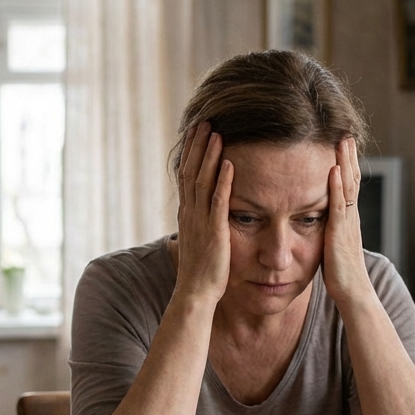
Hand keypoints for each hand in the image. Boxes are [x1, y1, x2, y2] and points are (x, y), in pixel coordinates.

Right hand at [173, 122, 233, 304]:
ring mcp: (200, 221)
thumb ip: (201, 223)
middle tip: (204, 120)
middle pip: (190, 170)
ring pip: (202, 180)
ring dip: (209, 155)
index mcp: (187, 214)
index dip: (190, 153)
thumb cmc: (201, 272)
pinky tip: (229, 163)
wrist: (195, 294)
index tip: (195, 133)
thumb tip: (205, 213)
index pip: (185, 175)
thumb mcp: (199, 241)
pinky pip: (218, 201)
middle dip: (197, 145)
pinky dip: (223, 181)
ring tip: (216, 132)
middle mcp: (190, 213)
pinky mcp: (214, 231)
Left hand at [323, 137, 372, 305]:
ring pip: (348, 187)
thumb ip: (328, 230)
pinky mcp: (340, 234)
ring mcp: (347, 224)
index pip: (348, 185)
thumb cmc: (340, 274)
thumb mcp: (332, 245)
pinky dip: (336, 186)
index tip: (341, 145)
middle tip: (345, 132)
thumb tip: (319, 221)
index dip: (346, 164)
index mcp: (347, 219)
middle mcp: (350, 217)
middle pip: (352, 179)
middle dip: (348, 156)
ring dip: (345, 162)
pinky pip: (339, 205)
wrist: (352, 293)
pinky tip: (333, 170)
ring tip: (342, 141)